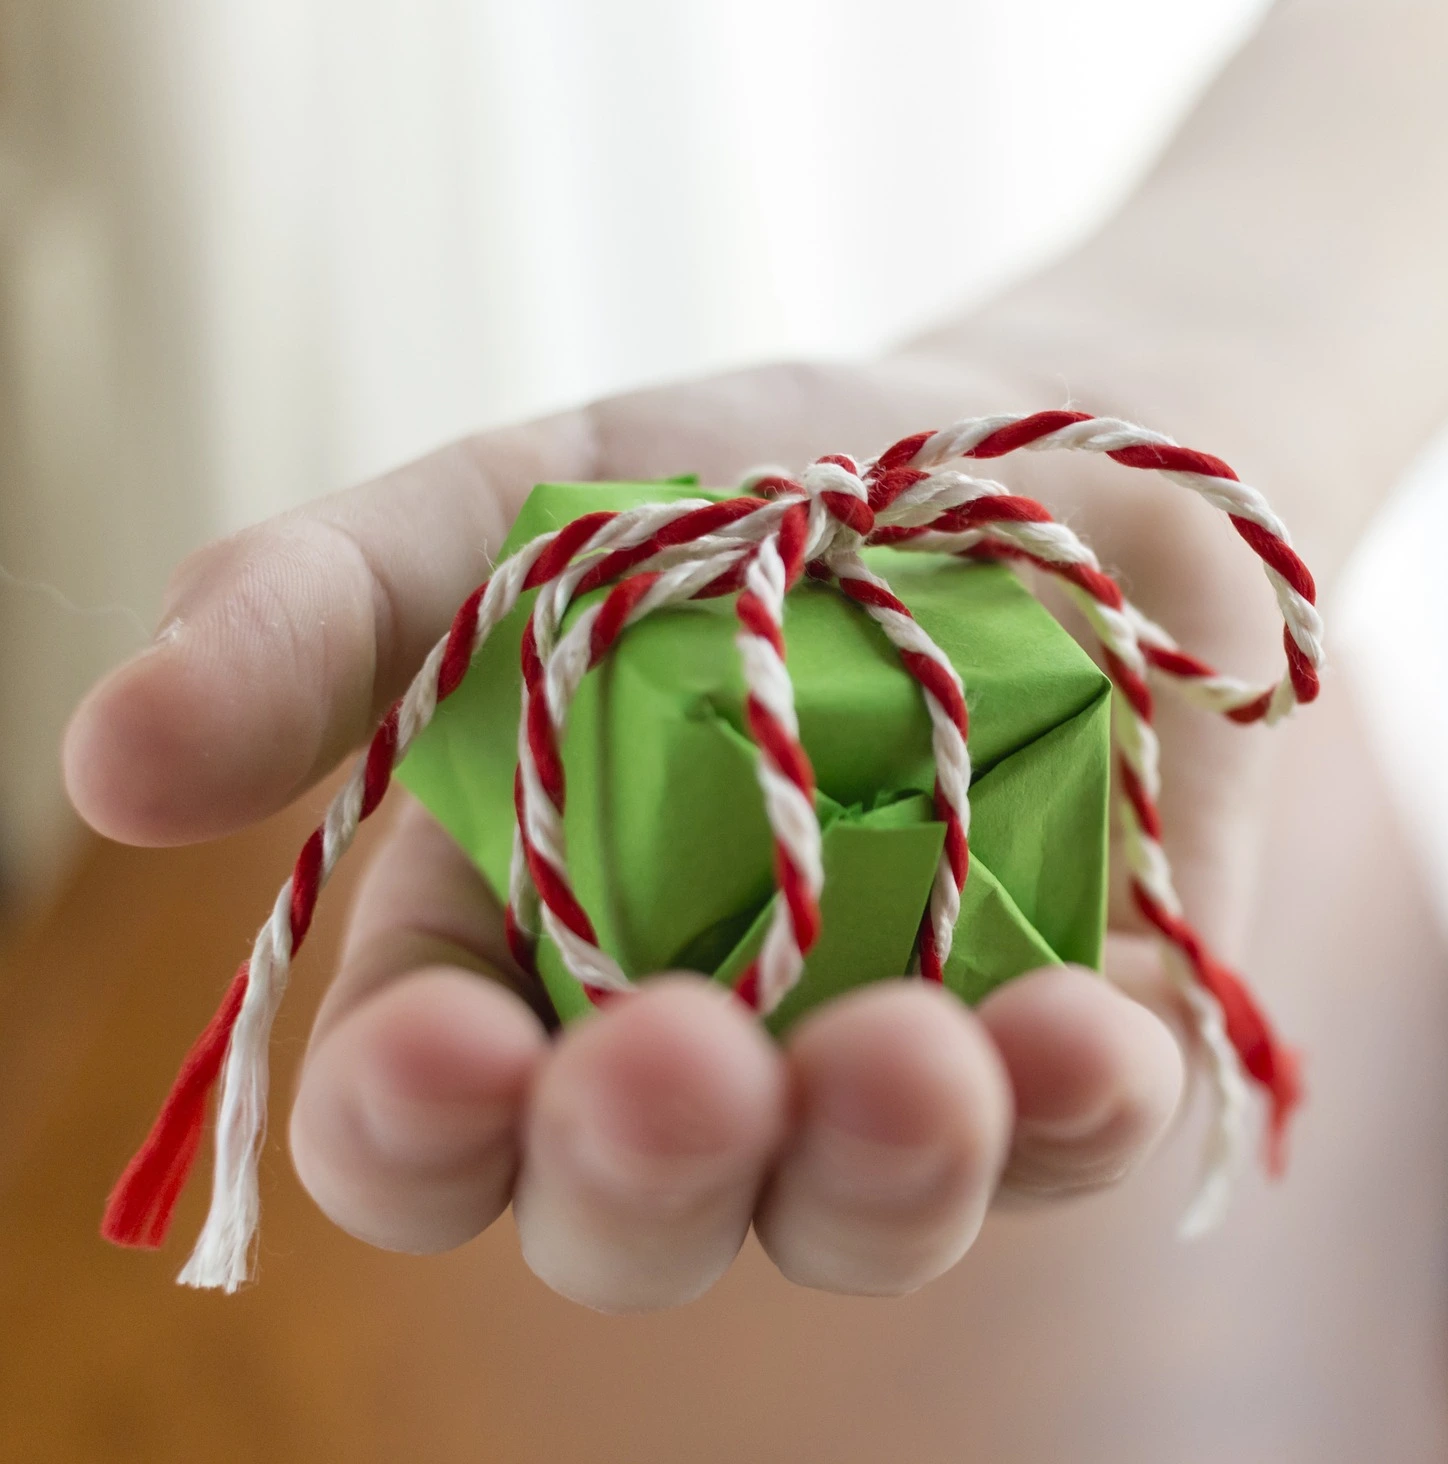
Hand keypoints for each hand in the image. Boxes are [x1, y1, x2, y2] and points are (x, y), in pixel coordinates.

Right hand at [66, 354, 1290, 1308]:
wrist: (1049, 447)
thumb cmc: (764, 484)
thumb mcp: (528, 504)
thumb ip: (327, 613)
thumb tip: (109, 756)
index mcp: (528, 948)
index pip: (424, 1119)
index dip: (415, 1124)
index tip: (448, 1046)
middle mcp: (706, 1048)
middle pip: (629, 1214)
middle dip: (635, 1174)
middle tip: (673, 1060)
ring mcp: (898, 1063)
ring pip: (854, 1215)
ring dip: (871, 1172)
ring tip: (909, 1061)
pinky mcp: (1081, 1042)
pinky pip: (1081, 1134)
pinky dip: (1078, 1106)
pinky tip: (1079, 1040)